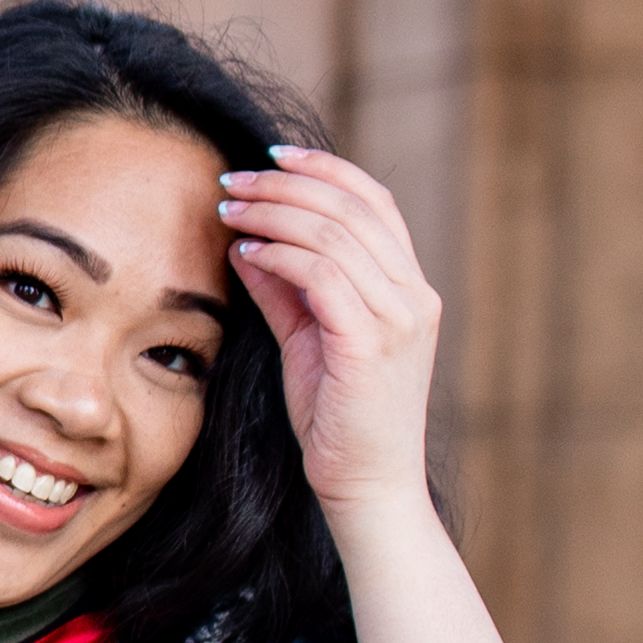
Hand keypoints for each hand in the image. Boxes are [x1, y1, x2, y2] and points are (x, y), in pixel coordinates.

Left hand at [216, 147, 445, 516]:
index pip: (374, 203)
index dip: (326, 170)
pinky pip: (325, 277)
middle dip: (287, 183)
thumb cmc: (336, 420)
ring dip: (274, 212)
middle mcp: (415, 295)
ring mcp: (400, 318)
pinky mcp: (372, 344)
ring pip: (336, 235)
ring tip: (227, 207)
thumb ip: (284, 290)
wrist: (366, 487)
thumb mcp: (307, 341)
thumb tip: (248, 240)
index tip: (272, 155)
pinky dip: (281, 255)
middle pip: (353, 208)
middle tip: (233, 178)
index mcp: (409, 288)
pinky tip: (246, 251)